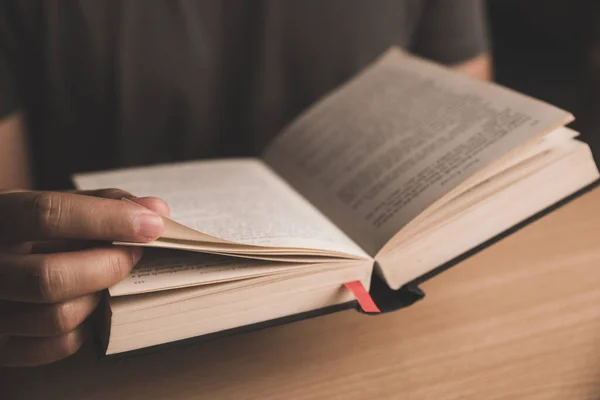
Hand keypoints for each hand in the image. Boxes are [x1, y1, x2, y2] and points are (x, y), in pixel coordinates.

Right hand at [0, 189, 168, 366]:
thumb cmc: (26, 231)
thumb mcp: (48, 206)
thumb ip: (98, 204)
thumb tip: (155, 210)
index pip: (48, 216)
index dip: (107, 220)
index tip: (151, 224)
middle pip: (51, 277)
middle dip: (109, 266)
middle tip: (136, 253)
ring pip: (58, 316)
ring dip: (99, 296)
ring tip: (107, 277)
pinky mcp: (3, 349)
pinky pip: (56, 346)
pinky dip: (85, 326)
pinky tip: (87, 303)